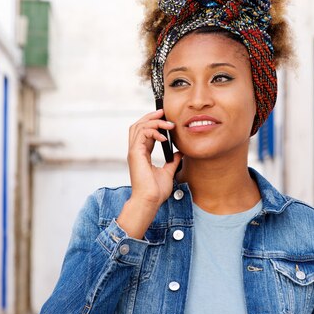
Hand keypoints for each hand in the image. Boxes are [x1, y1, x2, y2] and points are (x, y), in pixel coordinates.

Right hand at [117, 109, 182, 238]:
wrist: (150, 201)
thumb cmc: (156, 191)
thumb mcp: (168, 172)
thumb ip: (172, 161)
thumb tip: (179, 153)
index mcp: (141, 154)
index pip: (144, 132)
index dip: (153, 123)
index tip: (165, 119)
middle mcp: (135, 151)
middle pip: (137, 125)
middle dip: (150, 117)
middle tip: (163, 112)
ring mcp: (134, 152)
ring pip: (138, 126)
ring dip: (153, 122)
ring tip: (166, 123)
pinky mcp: (135, 154)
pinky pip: (142, 134)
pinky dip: (153, 132)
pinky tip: (164, 137)